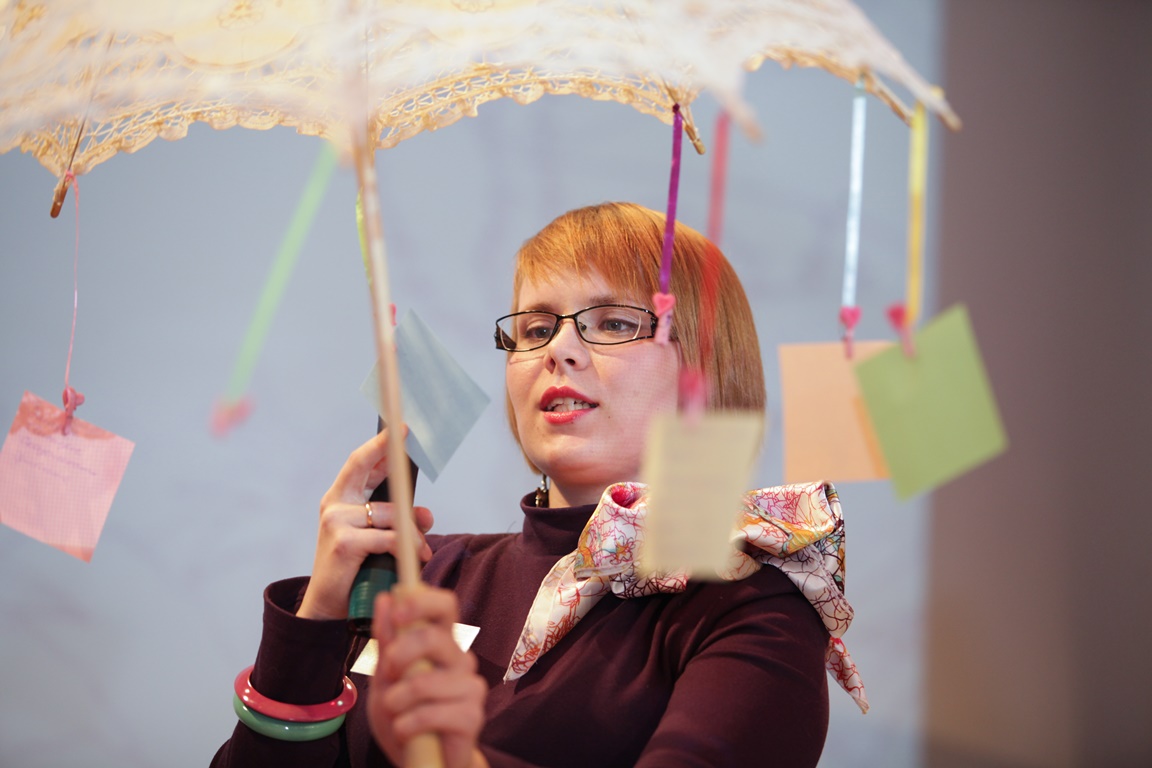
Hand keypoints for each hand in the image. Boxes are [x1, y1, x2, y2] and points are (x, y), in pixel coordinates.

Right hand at [297, 428, 433, 620]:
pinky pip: (388, 537)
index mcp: (340, 500)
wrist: (328, 606)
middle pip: (361, 467)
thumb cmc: (355, 569)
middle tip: (406, 436)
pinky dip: (406, 546)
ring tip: (423, 550)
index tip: (398, 430)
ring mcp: (335, 521)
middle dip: (384, 449)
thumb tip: (426, 514)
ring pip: (389, 513)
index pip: (359, 464)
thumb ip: (400, 522)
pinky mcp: (343, 542)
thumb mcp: (380, 540)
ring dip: (412, 531)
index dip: (379, 445)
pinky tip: (414, 556)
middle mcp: (334, 505)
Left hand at [368, 586, 489, 767]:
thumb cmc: (404, 715)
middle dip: (400, 654)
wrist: (421, 762)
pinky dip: (408, 724)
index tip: (398, 611)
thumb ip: (387, 641)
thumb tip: (386, 598)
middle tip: (388, 674)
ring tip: (394, 713)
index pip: (444, 605)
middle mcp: (460, 659)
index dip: (422, 600)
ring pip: (425, 681)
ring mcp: (470, 687)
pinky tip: (406, 731)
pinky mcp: (473, 716)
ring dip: (397, 700)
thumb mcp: (385, 678)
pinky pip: (432, 713)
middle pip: (434, 637)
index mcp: (441, 643)